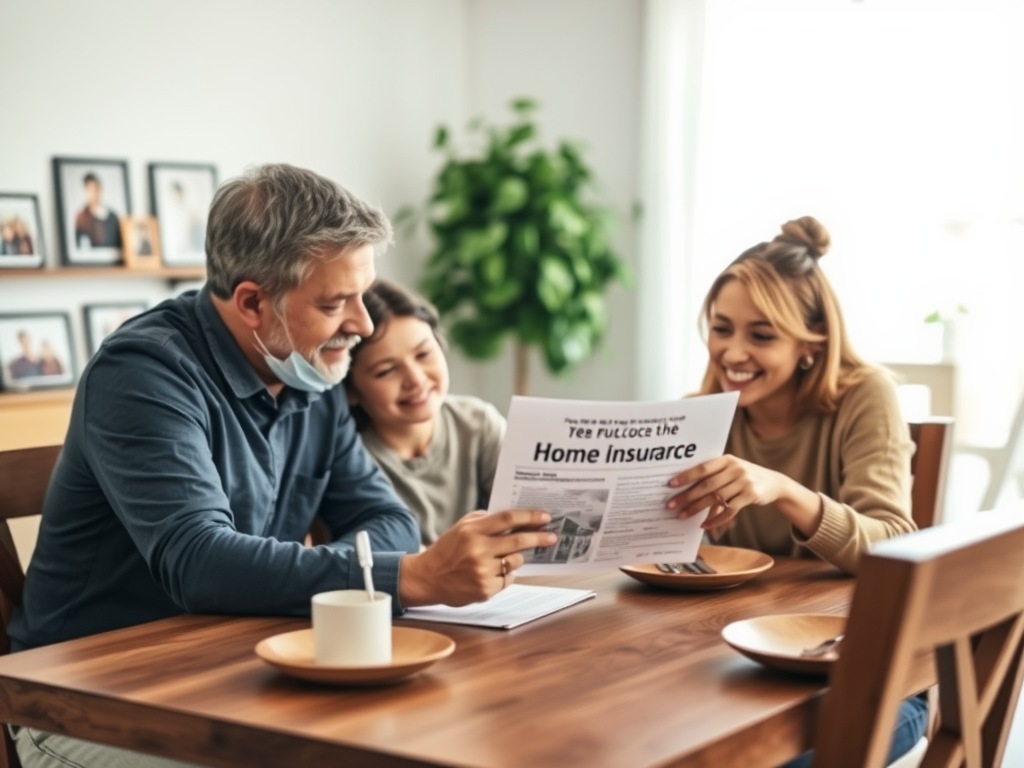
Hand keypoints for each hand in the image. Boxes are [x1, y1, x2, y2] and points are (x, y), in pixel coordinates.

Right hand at [398, 509, 556, 606]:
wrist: (426, 578)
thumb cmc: (446, 550)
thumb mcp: (460, 527)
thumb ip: (483, 519)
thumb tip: (511, 517)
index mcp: (473, 531)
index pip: (508, 519)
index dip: (529, 517)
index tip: (545, 517)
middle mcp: (479, 550)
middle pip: (518, 541)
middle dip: (539, 538)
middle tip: (552, 537)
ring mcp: (482, 571)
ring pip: (515, 562)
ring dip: (517, 558)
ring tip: (505, 557)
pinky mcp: (485, 590)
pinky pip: (507, 580)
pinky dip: (505, 575)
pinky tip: (492, 572)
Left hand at [667, 455, 785, 528]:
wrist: (773, 483)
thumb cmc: (744, 476)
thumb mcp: (732, 468)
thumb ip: (714, 473)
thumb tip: (686, 485)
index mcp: (727, 459)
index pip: (703, 468)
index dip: (686, 476)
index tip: (671, 484)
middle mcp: (735, 469)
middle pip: (707, 485)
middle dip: (687, 496)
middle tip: (672, 505)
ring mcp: (744, 482)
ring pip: (716, 498)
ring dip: (697, 508)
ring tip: (683, 515)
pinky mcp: (750, 496)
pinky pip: (729, 510)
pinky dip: (715, 519)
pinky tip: (704, 524)